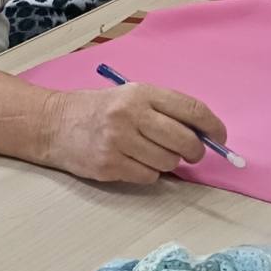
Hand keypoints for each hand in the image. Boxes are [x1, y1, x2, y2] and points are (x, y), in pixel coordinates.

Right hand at [41, 84, 222, 183]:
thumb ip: (162, 110)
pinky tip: (134, 163)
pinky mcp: (108, 165)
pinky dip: (148, 173)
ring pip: (168, 162)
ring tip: (152, 154)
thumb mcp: (128, 96)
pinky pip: (148, 176)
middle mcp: (129, 116)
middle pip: (184, 140)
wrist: (51, 124)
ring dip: (168, 162)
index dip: (213, 127)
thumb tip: (201, 134)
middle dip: (195, 151)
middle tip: (190, 153)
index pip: (191, 110)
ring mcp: (118, 142)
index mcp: (140, 94)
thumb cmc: (95, 110)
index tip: (219, 138)